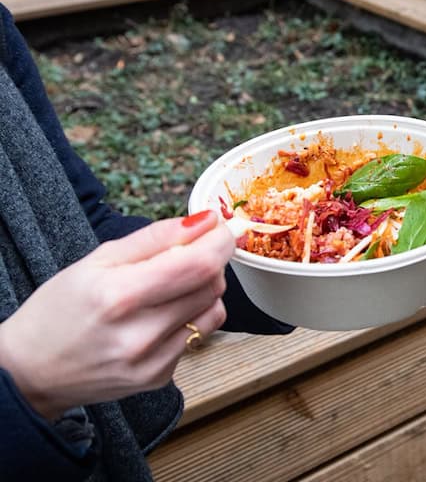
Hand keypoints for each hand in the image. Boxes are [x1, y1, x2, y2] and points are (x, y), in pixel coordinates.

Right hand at [0, 210, 231, 418]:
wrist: (31, 371)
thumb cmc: (60, 309)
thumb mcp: (97, 260)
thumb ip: (156, 237)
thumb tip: (206, 220)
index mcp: (118, 296)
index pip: (198, 265)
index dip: (220, 241)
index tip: (221, 227)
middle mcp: (139, 334)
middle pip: (211, 285)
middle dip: (210, 261)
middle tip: (188, 254)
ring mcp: (152, 361)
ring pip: (213, 310)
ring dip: (204, 290)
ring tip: (169, 287)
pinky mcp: (159, 378)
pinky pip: (198, 336)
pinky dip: (190, 318)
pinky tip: (159, 317)